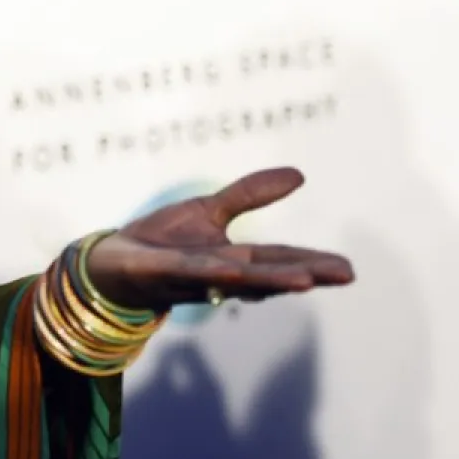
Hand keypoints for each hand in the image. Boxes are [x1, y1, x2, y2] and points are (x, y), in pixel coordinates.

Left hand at [82, 167, 353, 312]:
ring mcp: (190, 277)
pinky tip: (232, 268)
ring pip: (234, 281)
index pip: (280, 261)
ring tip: (305, 281)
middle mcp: (218, 275)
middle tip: (344, 275)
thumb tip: (300, 175)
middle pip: (267, 276)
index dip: (313, 264)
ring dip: (269, 282)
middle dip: (305, 275)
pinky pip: (188, 272)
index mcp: (233, 260)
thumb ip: (249, 195)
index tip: (348, 270)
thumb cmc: (161, 241)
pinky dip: (210, 272)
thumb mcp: (208, 210)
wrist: (110, 263)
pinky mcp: (159, 271)